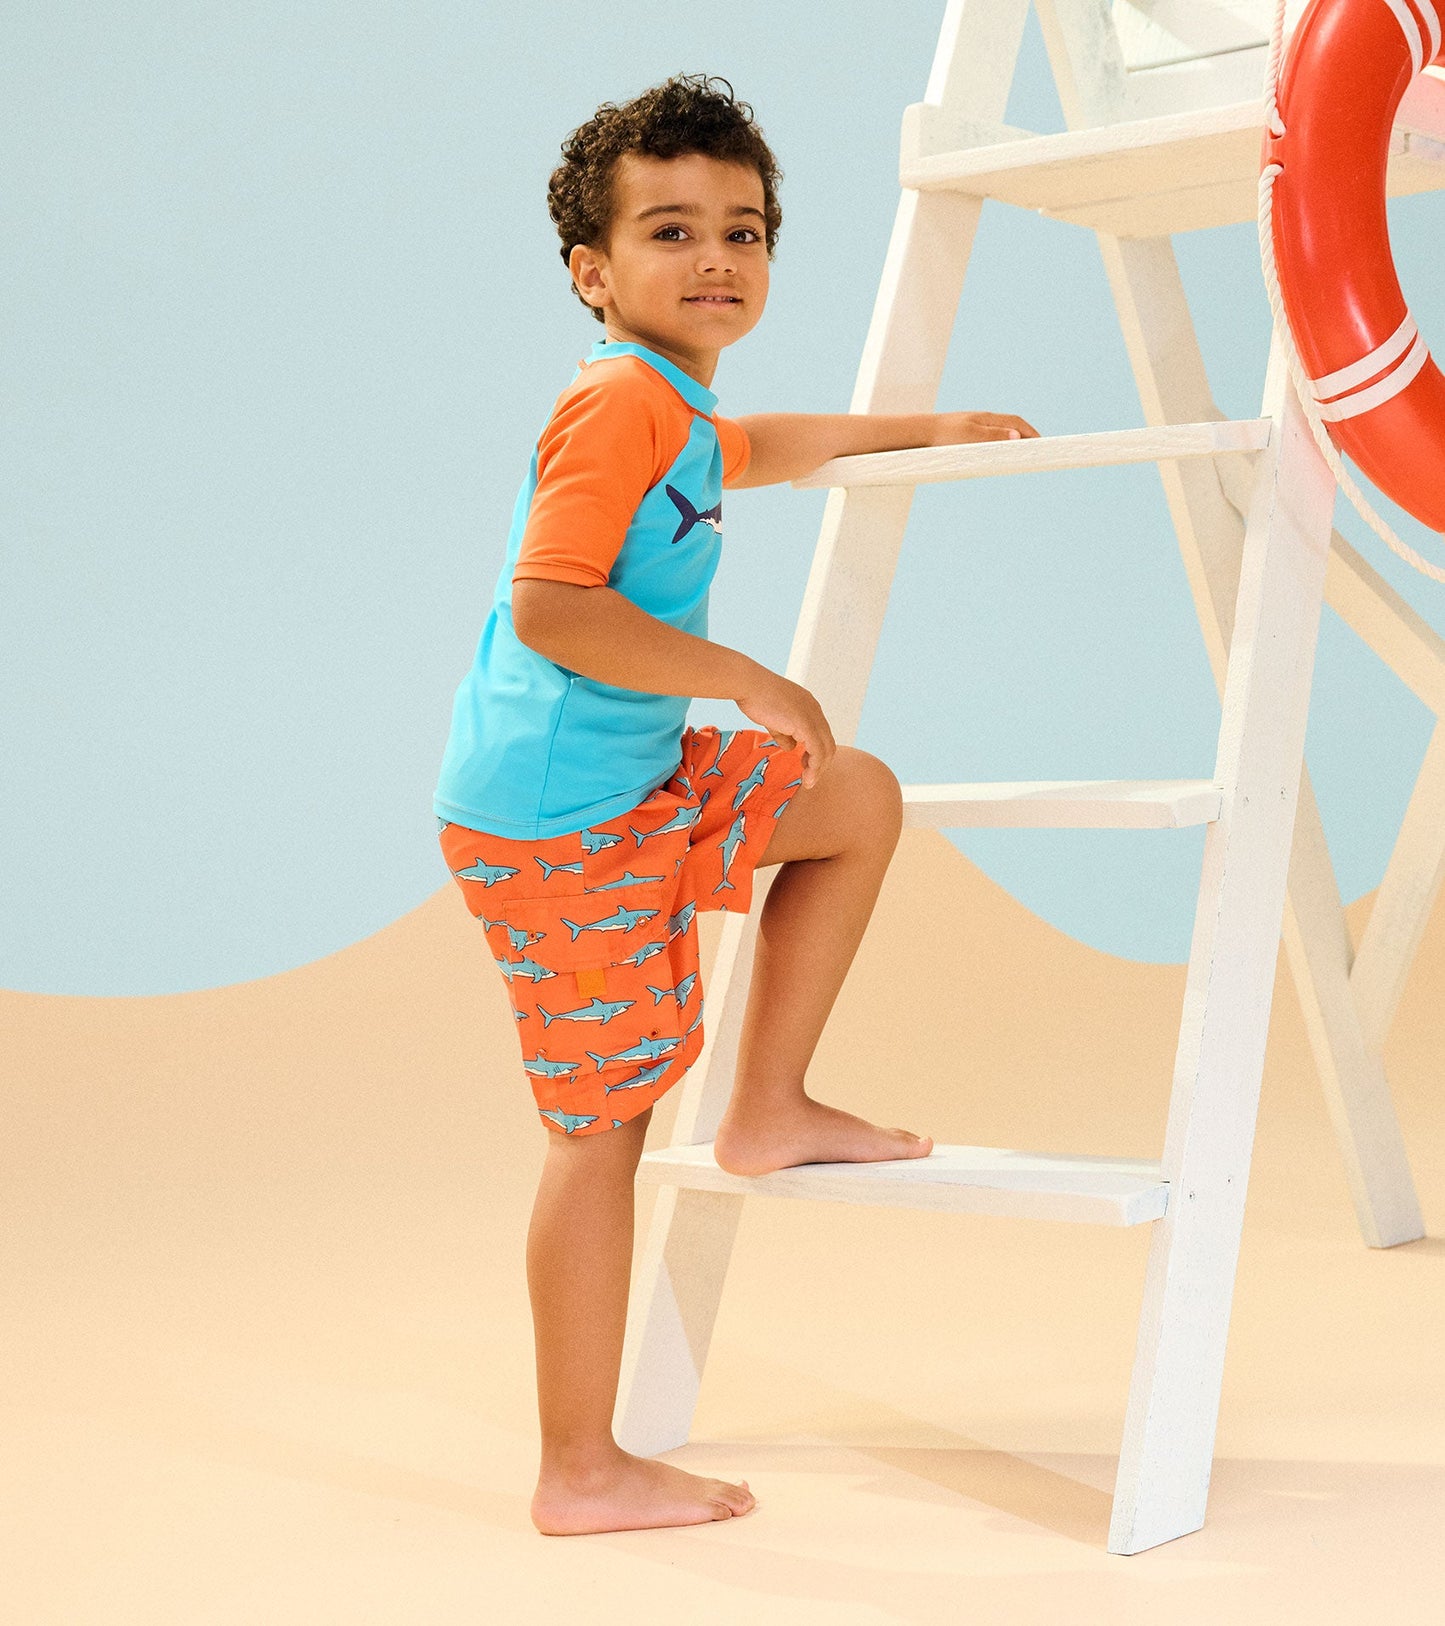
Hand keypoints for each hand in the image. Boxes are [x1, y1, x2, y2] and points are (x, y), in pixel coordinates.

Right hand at [733, 668, 835, 790]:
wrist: (748, 684)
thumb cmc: (755, 697)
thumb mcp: (774, 719)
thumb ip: (784, 733)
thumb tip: (791, 748)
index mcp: (809, 706)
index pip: (821, 734)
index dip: (816, 752)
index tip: (806, 766)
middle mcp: (815, 710)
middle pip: (828, 743)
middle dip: (820, 764)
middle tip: (810, 778)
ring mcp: (812, 716)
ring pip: (826, 749)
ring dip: (818, 769)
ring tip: (809, 782)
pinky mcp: (805, 724)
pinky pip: (817, 750)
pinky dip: (814, 766)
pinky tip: (807, 775)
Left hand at [930, 411, 1039, 444]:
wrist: (919, 433)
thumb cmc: (943, 435)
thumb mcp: (971, 438)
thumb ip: (994, 437)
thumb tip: (1017, 437)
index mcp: (988, 419)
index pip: (1017, 423)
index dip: (1031, 433)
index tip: (1043, 445)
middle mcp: (983, 420)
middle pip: (1011, 426)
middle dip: (1026, 436)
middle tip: (1036, 450)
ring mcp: (974, 426)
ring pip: (1000, 432)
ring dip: (1013, 440)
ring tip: (1021, 454)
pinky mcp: (965, 434)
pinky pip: (989, 439)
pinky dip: (999, 445)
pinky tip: (997, 454)